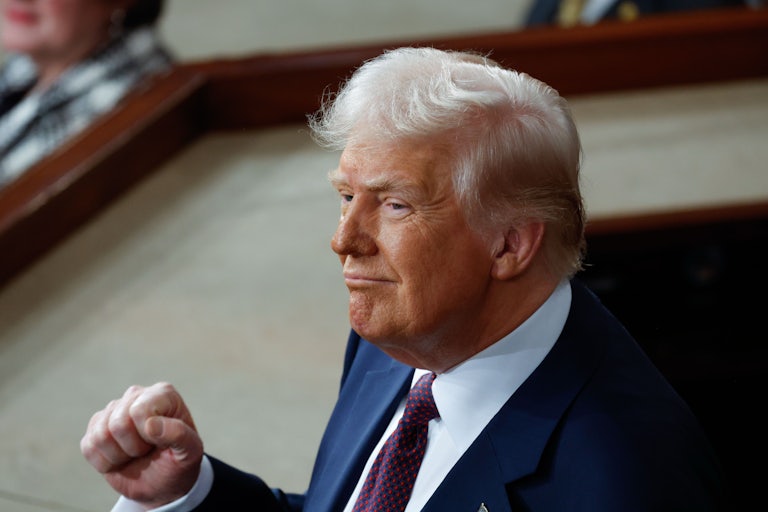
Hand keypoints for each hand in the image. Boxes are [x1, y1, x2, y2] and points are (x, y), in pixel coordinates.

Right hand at [80, 382, 203, 507]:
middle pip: (118, 424)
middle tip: (148, 450)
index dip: (147, 435)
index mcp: (162, 394)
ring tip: (136, 453)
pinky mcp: (96, 427)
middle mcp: (136, 395)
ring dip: (119, 456)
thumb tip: (150, 424)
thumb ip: (179, 434)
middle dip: (134, 447)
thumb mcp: (190, 451)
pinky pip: (88, 447)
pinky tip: (121, 458)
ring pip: (100, 436)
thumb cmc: (179, 461)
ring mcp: (113, 410)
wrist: (163, 482)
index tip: (161, 441)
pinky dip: (105, 462)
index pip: (138, 411)